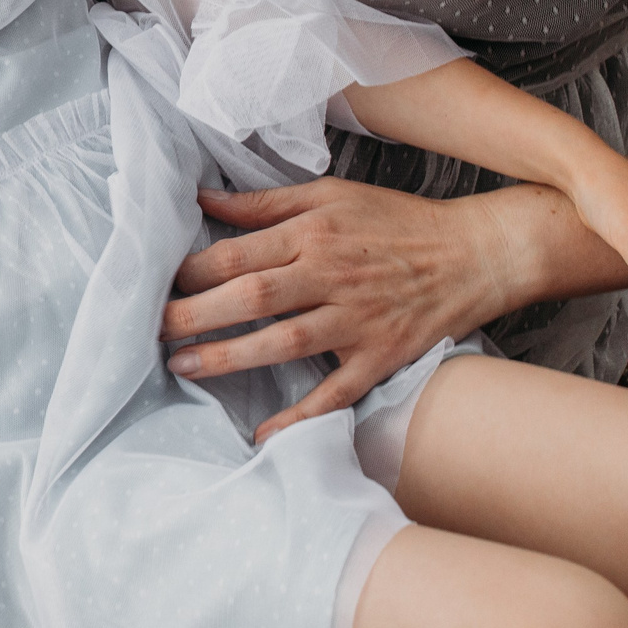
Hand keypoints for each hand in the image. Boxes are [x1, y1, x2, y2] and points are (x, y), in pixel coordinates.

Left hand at [163, 179, 514, 442]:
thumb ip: (264, 202)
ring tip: (183, 366)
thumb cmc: (397, 221)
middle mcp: (331, 276)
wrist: (475, 253)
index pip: (237, 254)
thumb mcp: (330, 194)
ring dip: (228, 358)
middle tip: (151, 331)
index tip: (159, 285)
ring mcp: (356, 321)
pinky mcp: (380, 357)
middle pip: (250, 298)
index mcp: (313, 233)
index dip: (191, 272)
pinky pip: (334, 393)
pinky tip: (262, 433)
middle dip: (193, 315)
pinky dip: (298, 416)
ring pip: (281, 343)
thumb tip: (204, 197)